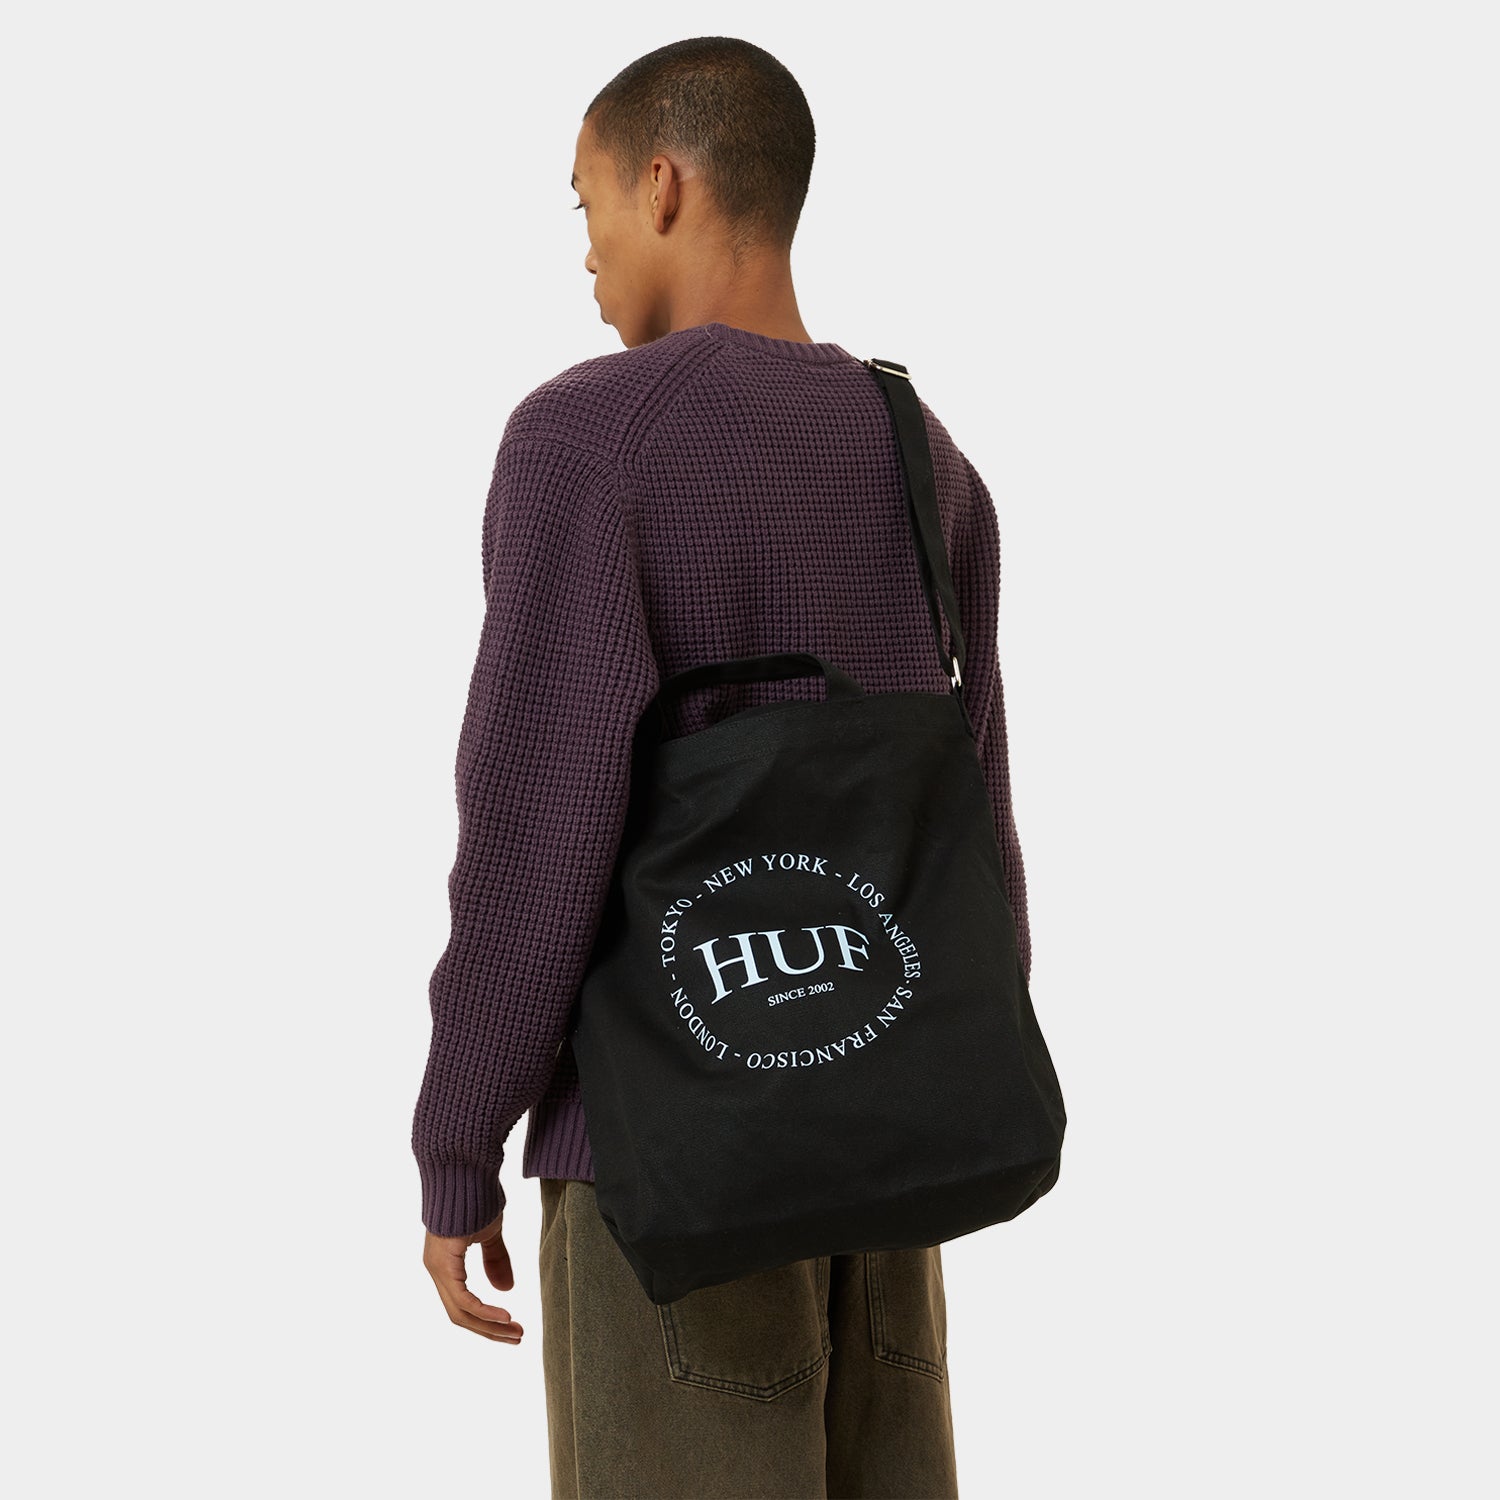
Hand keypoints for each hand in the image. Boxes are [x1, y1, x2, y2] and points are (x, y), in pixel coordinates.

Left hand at [423, 1210, 523, 1343]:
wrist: (464, 1171)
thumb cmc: (474, 1197)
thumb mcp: (490, 1234)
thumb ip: (495, 1260)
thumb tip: (506, 1289)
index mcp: (446, 1266)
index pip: (463, 1305)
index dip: (487, 1321)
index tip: (511, 1329)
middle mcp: (438, 1271)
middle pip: (461, 1315)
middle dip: (491, 1331)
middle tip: (518, 1338)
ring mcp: (438, 1269)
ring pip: (461, 1312)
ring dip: (490, 1327)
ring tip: (516, 1333)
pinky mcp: (444, 1264)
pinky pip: (463, 1299)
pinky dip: (484, 1312)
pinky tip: (505, 1317)